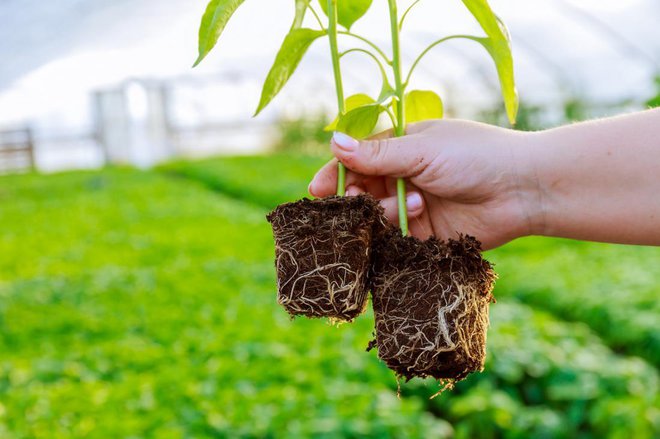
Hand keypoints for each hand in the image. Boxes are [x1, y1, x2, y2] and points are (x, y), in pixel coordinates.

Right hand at [309, 119, 539, 249]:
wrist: (524, 189)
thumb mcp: (423, 150)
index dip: (335, 172)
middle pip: (361, 190)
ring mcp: (415, 206)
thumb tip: (333, 142)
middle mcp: (405, 176)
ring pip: (377, 216)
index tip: (317, 189)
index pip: (357, 158)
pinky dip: (398, 234)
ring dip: (387, 212)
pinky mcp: (427, 235)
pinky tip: (416, 222)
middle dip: (355, 198)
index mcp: (402, 146)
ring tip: (415, 205)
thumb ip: (377, 154)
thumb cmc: (476, 157)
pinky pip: (397, 238)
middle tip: (357, 202)